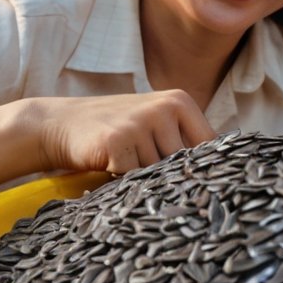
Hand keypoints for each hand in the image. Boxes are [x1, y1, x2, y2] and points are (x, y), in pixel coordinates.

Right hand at [26, 90, 216, 174]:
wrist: (62, 124)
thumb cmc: (116, 130)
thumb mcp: (155, 124)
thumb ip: (184, 141)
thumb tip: (220, 175)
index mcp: (180, 101)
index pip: (209, 145)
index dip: (201, 168)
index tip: (193, 181)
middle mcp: (165, 107)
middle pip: (184, 164)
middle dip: (166, 174)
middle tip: (139, 163)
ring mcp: (142, 122)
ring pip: (159, 173)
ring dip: (141, 176)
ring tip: (121, 157)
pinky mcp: (119, 140)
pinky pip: (133, 177)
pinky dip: (120, 178)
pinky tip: (107, 161)